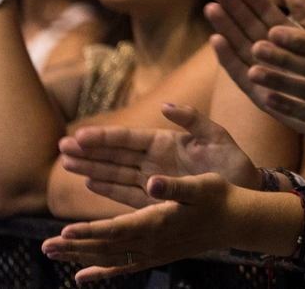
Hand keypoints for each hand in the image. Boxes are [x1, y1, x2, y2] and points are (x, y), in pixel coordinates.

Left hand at [42, 173, 236, 283]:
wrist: (237, 222)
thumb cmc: (219, 197)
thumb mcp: (201, 185)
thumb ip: (174, 186)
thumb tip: (151, 182)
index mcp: (158, 221)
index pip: (116, 229)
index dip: (89, 231)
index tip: (64, 232)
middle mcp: (152, 241)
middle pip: (106, 246)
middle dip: (75, 246)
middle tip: (45, 247)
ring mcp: (153, 252)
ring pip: (109, 258)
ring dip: (80, 257)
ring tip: (52, 255)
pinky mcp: (156, 256)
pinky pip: (123, 267)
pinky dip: (100, 272)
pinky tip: (81, 276)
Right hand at [59, 104, 259, 209]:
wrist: (243, 190)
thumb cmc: (231, 161)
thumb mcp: (215, 135)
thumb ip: (192, 119)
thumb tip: (165, 106)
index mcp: (166, 141)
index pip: (129, 138)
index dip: (104, 136)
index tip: (80, 134)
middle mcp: (154, 160)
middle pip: (115, 154)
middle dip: (89, 150)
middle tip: (61, 147)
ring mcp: (152, 179)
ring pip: (115, 172)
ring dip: (91, 167)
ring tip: (67, 163)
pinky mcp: (155, 199)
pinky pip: (126, 193)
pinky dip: (108, 188)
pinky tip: (89, 183)